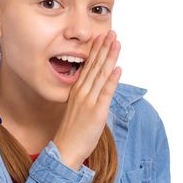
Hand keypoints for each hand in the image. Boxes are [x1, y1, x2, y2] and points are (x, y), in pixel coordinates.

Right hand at [53, 30, 121, 169]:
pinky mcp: (96, 112)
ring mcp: (89, 101)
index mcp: (77, 91)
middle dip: (104, 48)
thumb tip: (98, 89)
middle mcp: (82, 92)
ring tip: (115, 43)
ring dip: (109, 57)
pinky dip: (112, 80)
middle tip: (111, 32)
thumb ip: (87, 97)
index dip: (96, 51)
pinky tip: (117, 68)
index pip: (89, 66)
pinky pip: (105, 93)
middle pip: (95, 66)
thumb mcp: (78, 109)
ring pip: (100, 75)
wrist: (65, 149)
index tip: (102, 38)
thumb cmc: (72, 132)